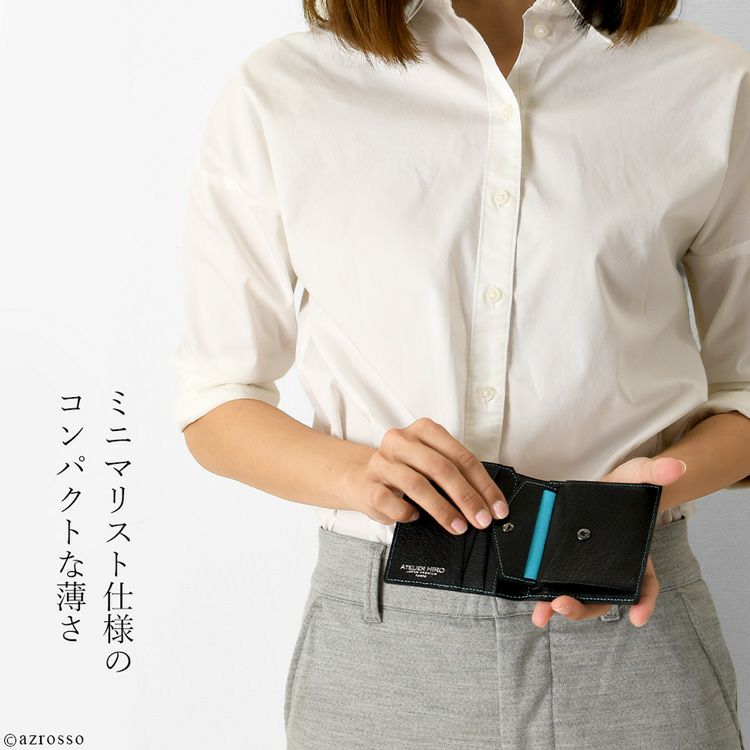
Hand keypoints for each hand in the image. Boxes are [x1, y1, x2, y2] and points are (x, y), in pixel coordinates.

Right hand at [342, 417, 509, 533]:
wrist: (361, 479)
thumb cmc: (405, 472)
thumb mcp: (431, 464)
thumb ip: (456, 475)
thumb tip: (488, 504)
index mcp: (424, 430)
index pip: (461, 456)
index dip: (483, 485)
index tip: (496, 508)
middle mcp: (401, 440)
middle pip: (441, 468)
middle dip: (466, 497)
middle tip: (481, 520)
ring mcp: (382, 461)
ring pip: (417, 484)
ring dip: (442, 509)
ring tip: (458, 526)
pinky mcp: (368, 483)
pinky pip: (391, 501)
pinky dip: (407, 513)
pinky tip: (415, 518)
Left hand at [531, 455, 687, 628]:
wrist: (593, 487)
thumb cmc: (619, 488)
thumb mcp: (636, 474)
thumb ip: (654, 472)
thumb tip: (676, 466)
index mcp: (633, 558)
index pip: (645, 586)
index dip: (644, 603)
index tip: (638, 617)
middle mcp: (609, 571)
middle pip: (602, 600)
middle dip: (583, 608)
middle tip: (564, 604)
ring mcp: (583, 571)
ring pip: (577, 600)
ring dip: (560, 609)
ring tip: (543, 612)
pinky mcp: (560, 566)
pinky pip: (555, 588)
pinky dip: (545, 601)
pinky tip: (534, 607)